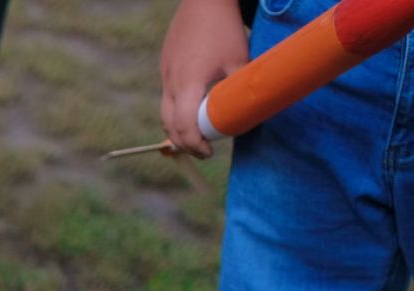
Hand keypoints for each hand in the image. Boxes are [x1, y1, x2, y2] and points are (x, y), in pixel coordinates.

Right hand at [160, 0, 249, 156]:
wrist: (203, 0)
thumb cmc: (224, 29)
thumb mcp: (239, 61)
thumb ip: (239, 90)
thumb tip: (248, 115)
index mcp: (189, 83)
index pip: (184, 126)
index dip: (195, 144)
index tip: (209, 152)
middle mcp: (171, 82)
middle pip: (169, 125)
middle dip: (184, 142)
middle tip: (203, 150)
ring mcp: (165, 74)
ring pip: (165, 112)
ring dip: (178, 127)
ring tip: (196, 133)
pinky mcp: (165, 66)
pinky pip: (167, 95)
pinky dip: (177, 109)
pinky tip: (193, 106)